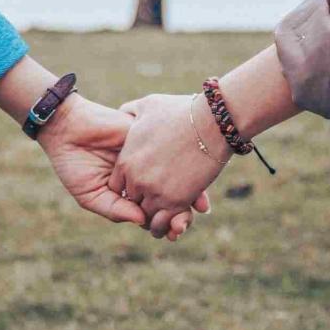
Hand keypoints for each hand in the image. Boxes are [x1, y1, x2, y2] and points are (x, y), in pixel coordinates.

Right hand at [39, 94, 204, 239]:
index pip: (153, 211)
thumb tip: (142, 222)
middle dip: (180, 213)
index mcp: (131, 191)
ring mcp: (151, 158)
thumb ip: (115, 209)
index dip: (165, 224)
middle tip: (183, 225)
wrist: (68, 128)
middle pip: (170, 197)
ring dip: (188, 195)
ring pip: (178, 178)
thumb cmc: (74, 164)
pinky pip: (175, 155)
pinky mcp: (153, 139)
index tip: (173, 234)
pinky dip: (185, 169)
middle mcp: (144, 175)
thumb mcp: (90, 194)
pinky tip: (190, 183)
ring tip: (193, 209)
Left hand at [110, 94, 230, 238]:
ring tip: (165, 213)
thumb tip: (124, 112)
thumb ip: (130, 111)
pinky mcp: (176, 201)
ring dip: (155, 216)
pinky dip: (168, 224)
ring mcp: (156, 192)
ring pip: (147, 216)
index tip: (143, 183)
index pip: (117, 186)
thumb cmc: (181, 111)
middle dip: (142, 201)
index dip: (129, 186)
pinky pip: (164, 222)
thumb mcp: (147, 106)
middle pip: (131, 202)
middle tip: (155, 199)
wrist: (211, 122)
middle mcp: (137, 180)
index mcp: (126, 160)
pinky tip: (175, 220)